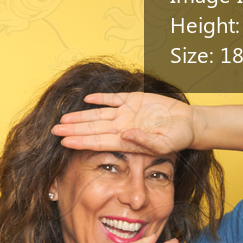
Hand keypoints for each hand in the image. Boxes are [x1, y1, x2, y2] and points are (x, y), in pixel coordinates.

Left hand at [52, 92, 197, 154]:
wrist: (189, 124)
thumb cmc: (177, 138)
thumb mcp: (163, 144)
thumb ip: (144, 141)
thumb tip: (125, 136)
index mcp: (126, 140)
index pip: (97, 141)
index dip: (80, 141)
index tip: (64, 142)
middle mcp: (122, 127)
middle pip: (92, 129)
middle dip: (73, 130)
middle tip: (53, 131)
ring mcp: (126, 113)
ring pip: (97, 115)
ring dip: (80, 116)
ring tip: (63, 119)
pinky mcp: (134, 100)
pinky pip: (113, 99)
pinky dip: (100, 99)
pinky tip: (86, 100)